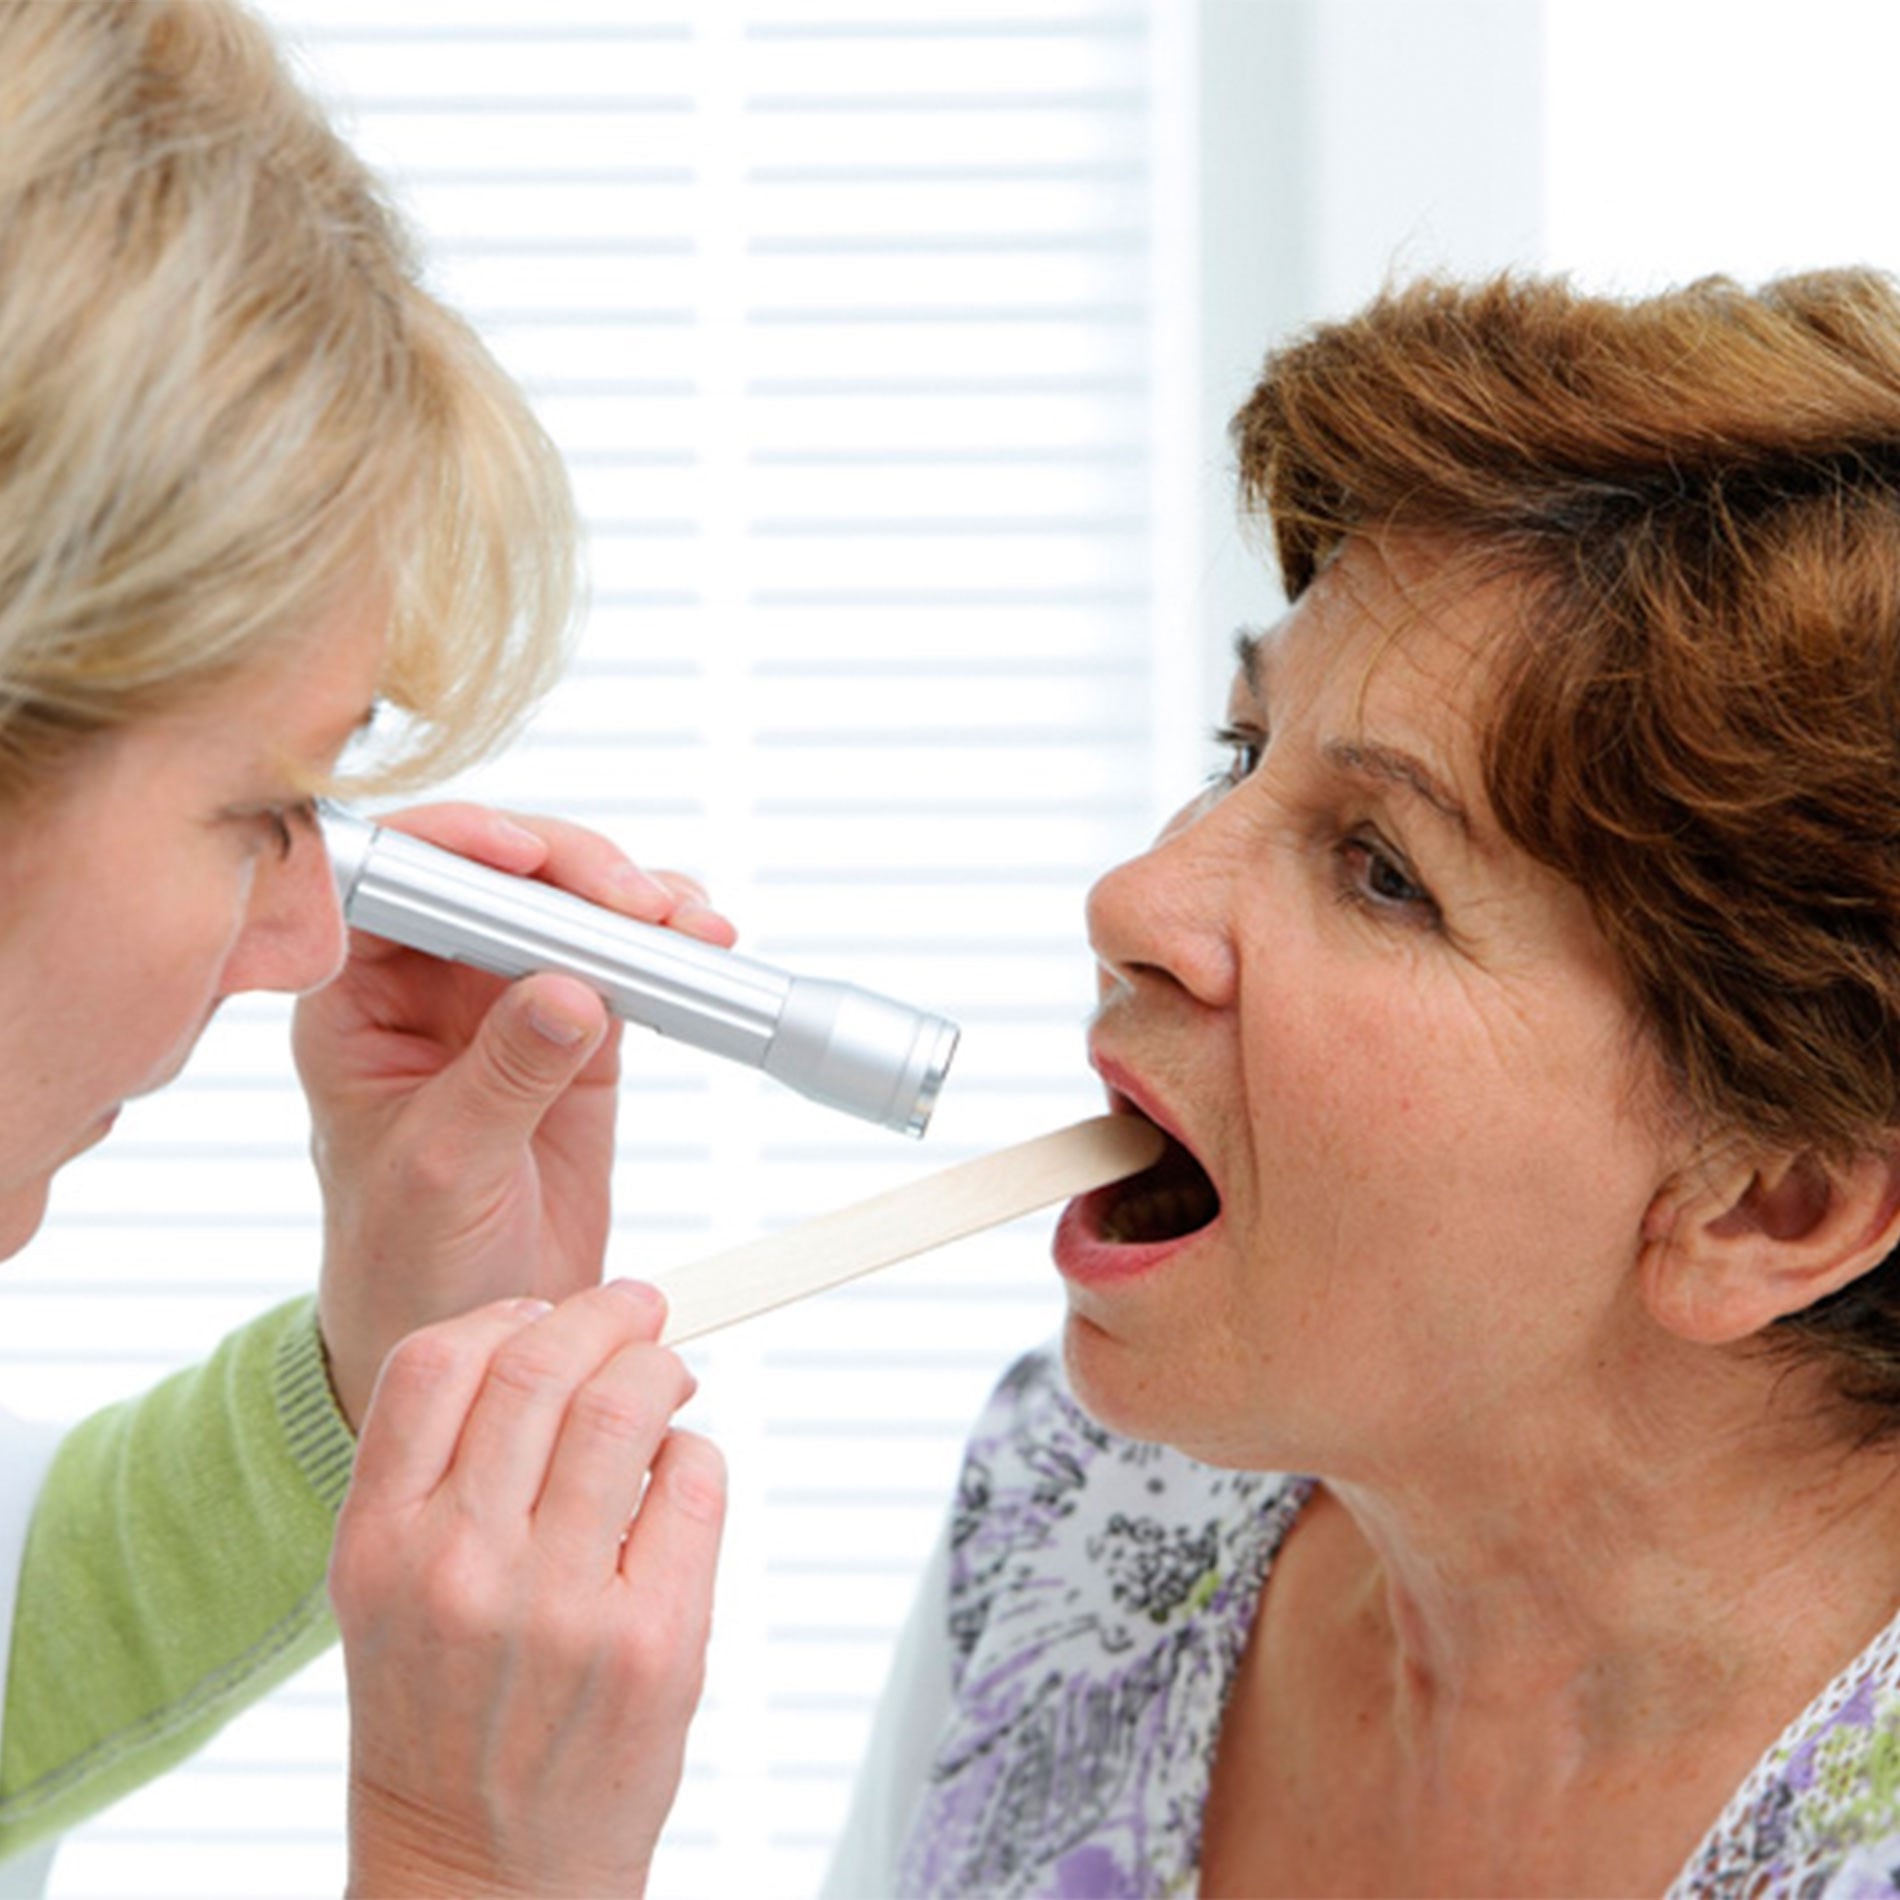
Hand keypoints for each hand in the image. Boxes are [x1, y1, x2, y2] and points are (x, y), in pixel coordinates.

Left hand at [293, 803, 736, 1427]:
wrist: (468, 1330)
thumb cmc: (405, 1259)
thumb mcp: (442, 1172)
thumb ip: (502, 1078)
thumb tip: (568, 990)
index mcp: (355, 1001)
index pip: (396, 881)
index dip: (457, 847)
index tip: (525, 857)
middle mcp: (426, 984)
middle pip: (498, 877)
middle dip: (572, 872)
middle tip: (638, 904)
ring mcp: (505, 1003)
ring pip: (568, 909)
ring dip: (633, 903)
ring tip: (688, 926)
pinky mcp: (578, 1033)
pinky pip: (623, 964)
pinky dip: (666, 951)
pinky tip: (699, 950)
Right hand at [330, 1280, 725, 1899]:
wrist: (480, 1879)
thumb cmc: (441, 1721)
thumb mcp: (389, 1591)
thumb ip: (445, 1472)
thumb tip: (550, 1342)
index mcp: (379, 1545)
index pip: (433, 1365)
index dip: (505, 1314)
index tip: (546, 1309)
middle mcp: (460, 1566)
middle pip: (542, 1366)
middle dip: (606, 1315)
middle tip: (640, 1311)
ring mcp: (560, 1605)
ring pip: (629, 1405)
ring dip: (661, 1371)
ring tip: (669, 1382)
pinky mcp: (653, 1642)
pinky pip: (695, 1481)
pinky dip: (697, 1455)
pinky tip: (676, 1480)